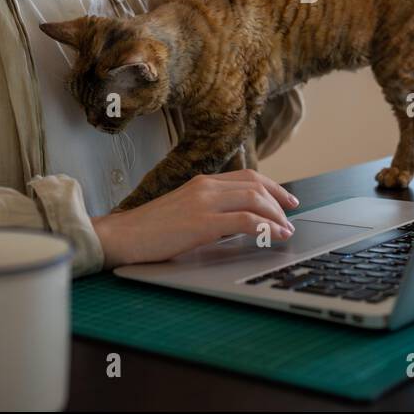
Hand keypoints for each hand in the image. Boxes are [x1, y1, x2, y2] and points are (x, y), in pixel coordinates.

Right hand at [91, 169, 298, 267]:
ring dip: (276, 215)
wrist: (121, 237)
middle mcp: (205, 186)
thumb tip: (238, 223)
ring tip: (286, 229)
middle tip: (292, 215)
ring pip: (255, 199)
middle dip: (280, 199)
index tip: (286, 200)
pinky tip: (275, 236)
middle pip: (256, 185)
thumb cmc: (149, 230)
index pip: (247, 177)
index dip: (272, 187)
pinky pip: (245, 221)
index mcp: (202, 183)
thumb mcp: (184, 213)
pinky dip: (266, 227)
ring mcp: (204, 202)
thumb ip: (210, 212)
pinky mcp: (202, 223)